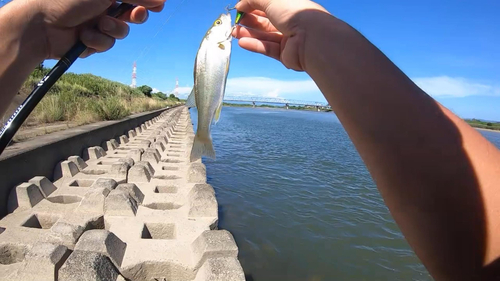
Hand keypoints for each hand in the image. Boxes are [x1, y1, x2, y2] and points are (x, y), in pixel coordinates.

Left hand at [27, 0, 165, 58]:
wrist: (42, 24)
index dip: (149, 0)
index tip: (159, 4)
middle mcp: (103, 5)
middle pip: (133, 12)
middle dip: (136, 15)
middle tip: (136, 14)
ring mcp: (99, 22)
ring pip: (122, 30)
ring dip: (114, 29)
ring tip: (100, 24)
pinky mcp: (93, 40)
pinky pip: (108, 43)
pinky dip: (99, 41)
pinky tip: (85, 36)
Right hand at [232, 0, 328, 70]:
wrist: (312, 38)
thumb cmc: (295, 13)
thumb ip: (254, 0)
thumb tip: (241, 3)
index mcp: (291, 5)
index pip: (268, 4)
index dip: (252, 5)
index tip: (238, 7)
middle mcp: (291, 21)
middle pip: (266, 21)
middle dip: (249, 20)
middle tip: (235, 20)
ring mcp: (289, 38)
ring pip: (265, 35)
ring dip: (249, 33)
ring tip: (234, 32)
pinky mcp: (286, 54)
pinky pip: (268, 48)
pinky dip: (255, 45)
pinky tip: (242, 42)